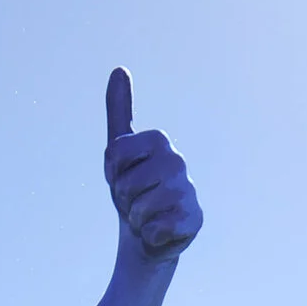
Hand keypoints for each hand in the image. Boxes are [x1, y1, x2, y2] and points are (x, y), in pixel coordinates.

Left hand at [103, 68, 201, 261]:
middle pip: (126, 183)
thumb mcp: (118, 154)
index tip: (122, 176)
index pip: (116, 152)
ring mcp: (188, 191)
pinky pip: (157, 230)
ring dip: (136, 219)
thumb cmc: (132, 191)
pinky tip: (160, 232)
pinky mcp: (195, 220)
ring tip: (146, 216)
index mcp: (159, 141)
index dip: (112, 171)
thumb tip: (119, 69)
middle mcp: (178, 162)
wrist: (145, 236)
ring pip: (141, 209)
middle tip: (135, 200)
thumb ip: (118, 111)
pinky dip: (150, 236)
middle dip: (123, 198)